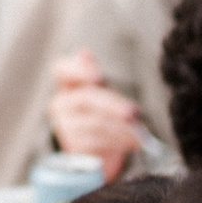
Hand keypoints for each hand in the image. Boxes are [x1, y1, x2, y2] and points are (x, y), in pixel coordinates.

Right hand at [47, 48, 140, 180]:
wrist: (95, 149)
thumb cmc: (99, 111)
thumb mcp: (99, 91)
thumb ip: (93, 73)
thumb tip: (84, 52)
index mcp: (66, 83)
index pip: (62, 70)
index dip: (78, 71)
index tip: (99, 77)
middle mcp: (60, 103)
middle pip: (85, 99)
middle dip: (112, 106)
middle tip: (133, 113)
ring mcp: (65, 125)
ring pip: (95, 124)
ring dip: (122, 129)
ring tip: (141, 134)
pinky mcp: (73, 145)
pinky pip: (97, 142)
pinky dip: (118, 143)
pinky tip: (133, 143)